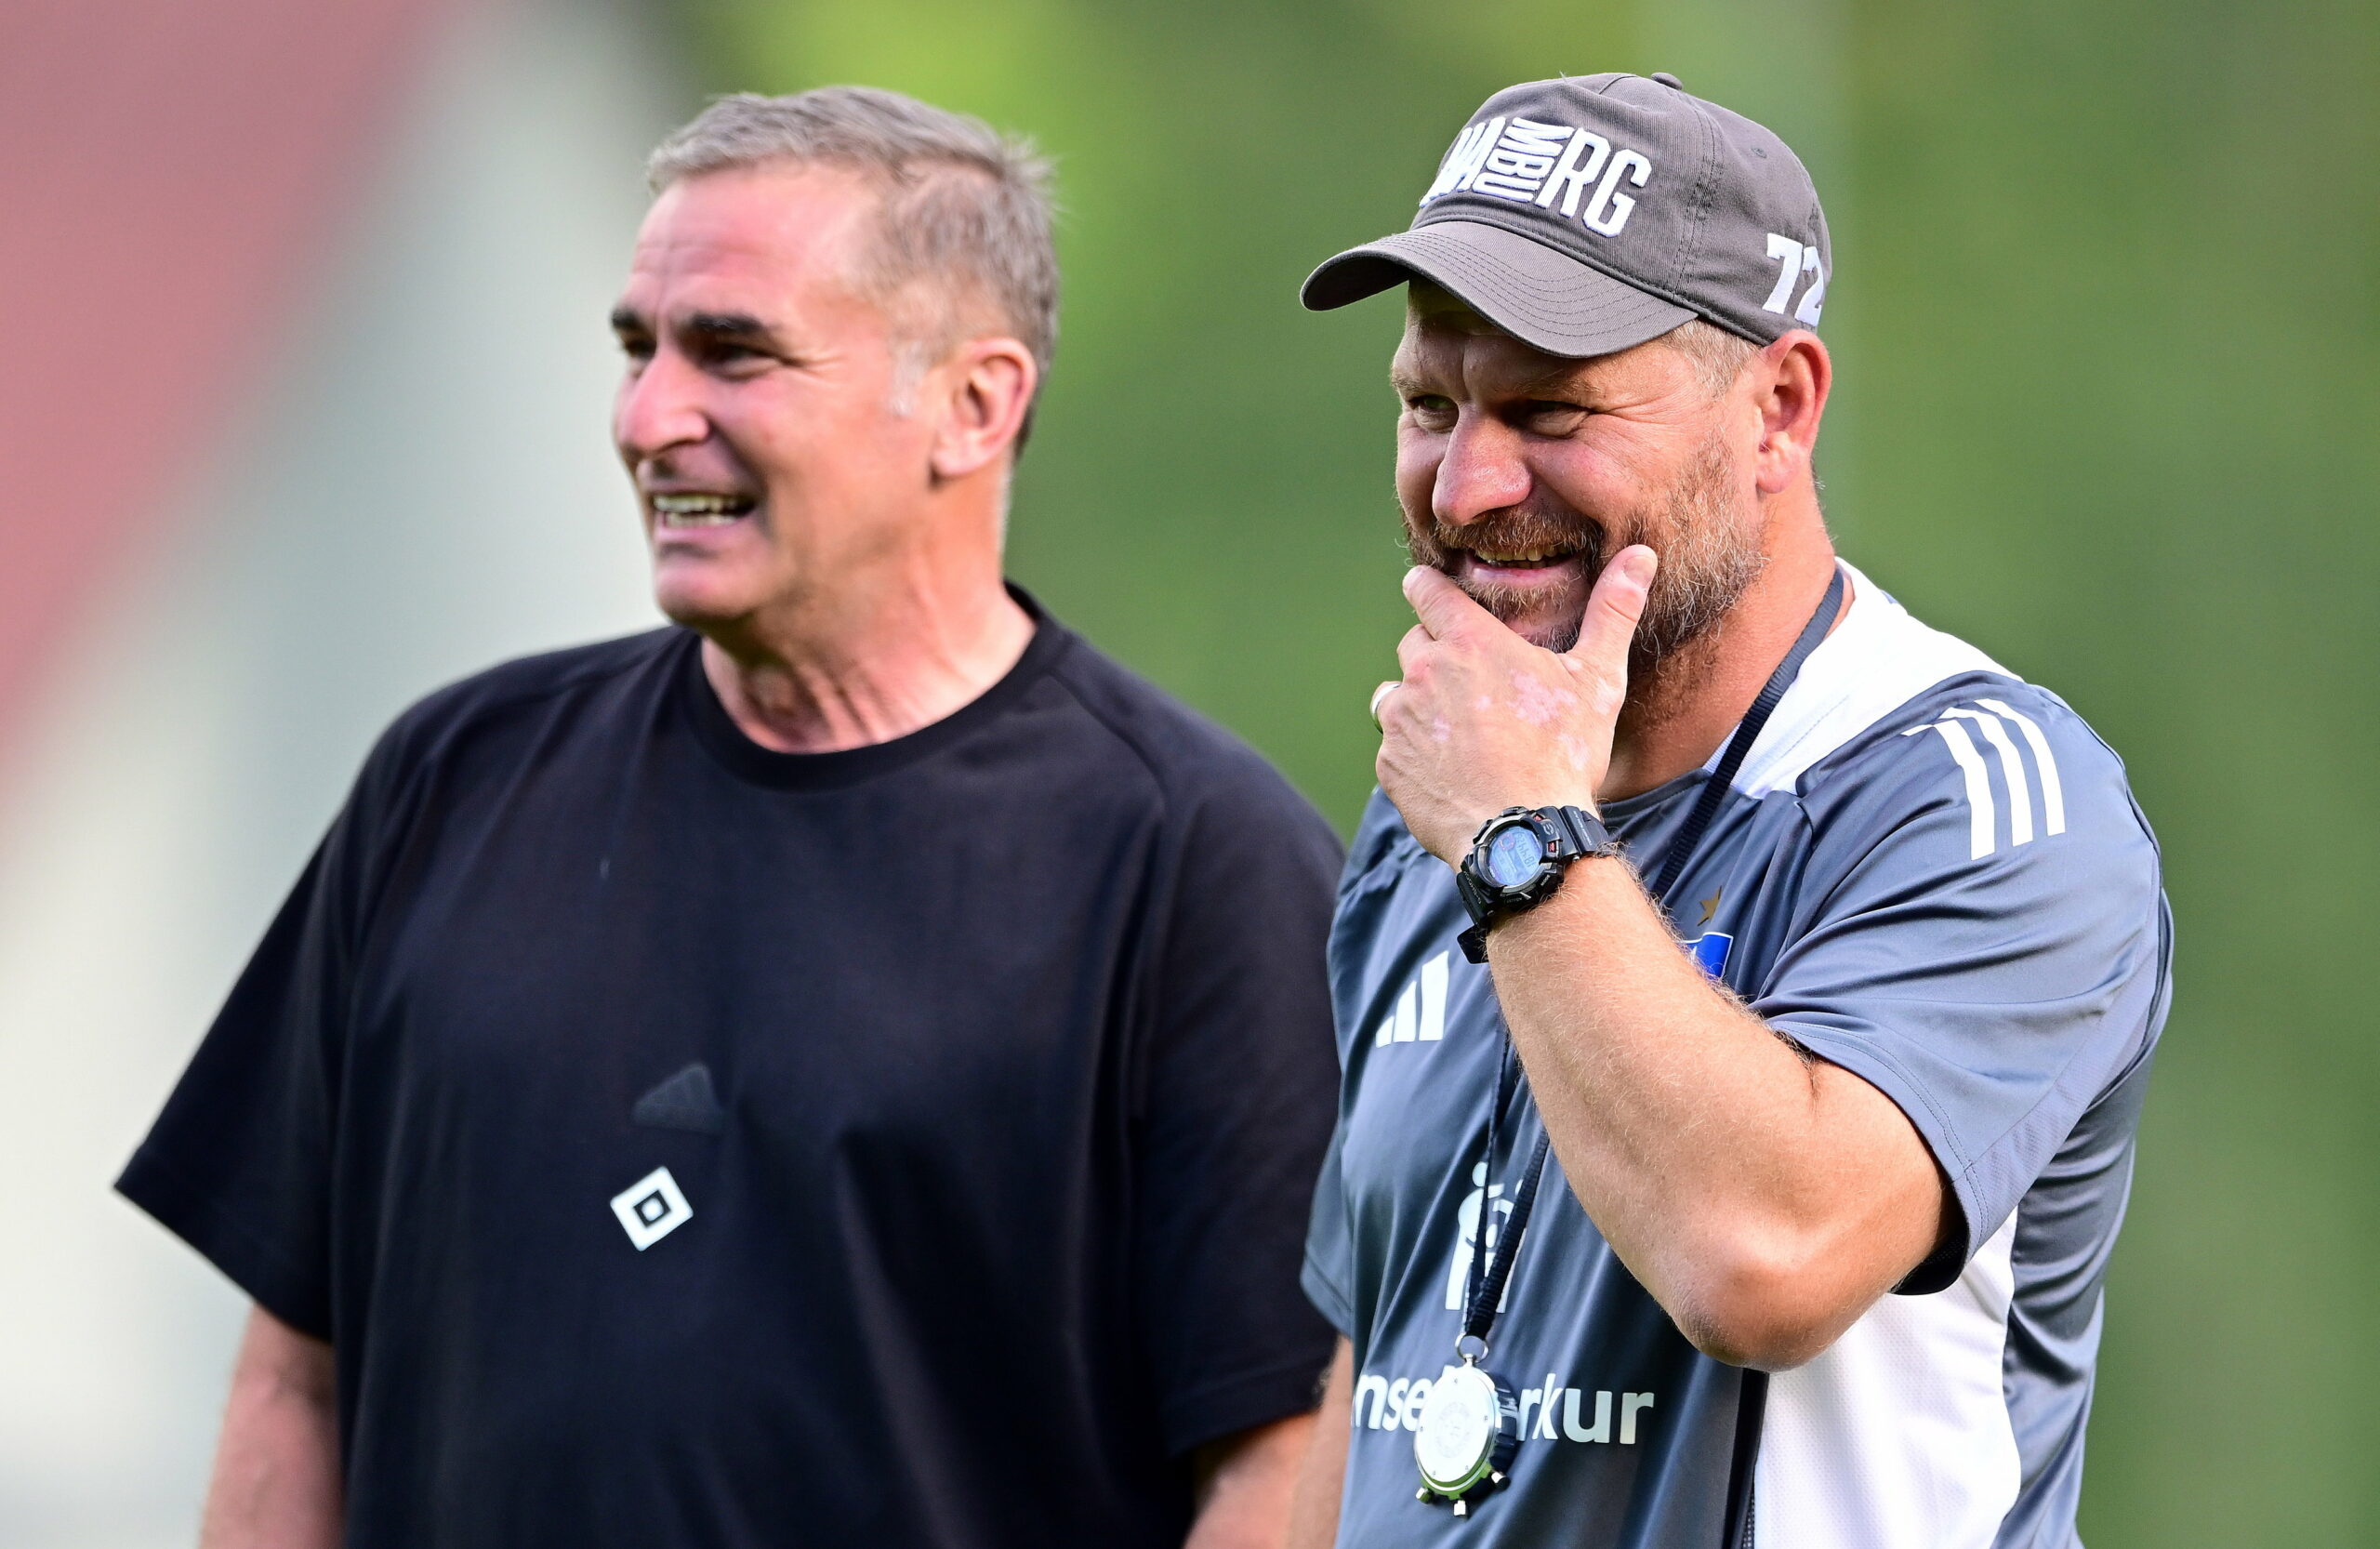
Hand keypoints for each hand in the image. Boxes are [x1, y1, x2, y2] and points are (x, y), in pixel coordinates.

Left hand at [1373, 548, 1656, 862]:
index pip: (1425, 589)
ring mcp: (1401, 720)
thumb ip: (1613, 611)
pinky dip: (1416, 754)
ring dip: (1422, 705)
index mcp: (1468, 641)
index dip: (1430, 590)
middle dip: (1438, 656)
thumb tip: (1642, 554)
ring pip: (1398, 695)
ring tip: (1465, 734)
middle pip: (1414, 643)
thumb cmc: (1564, 753)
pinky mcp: (1390, 764)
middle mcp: (1424, 672)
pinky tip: (1453, 771)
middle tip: (1477, 689)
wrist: (1525, 833)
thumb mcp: (1597, 679)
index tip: (1436, 595)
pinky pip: (1394, 747)